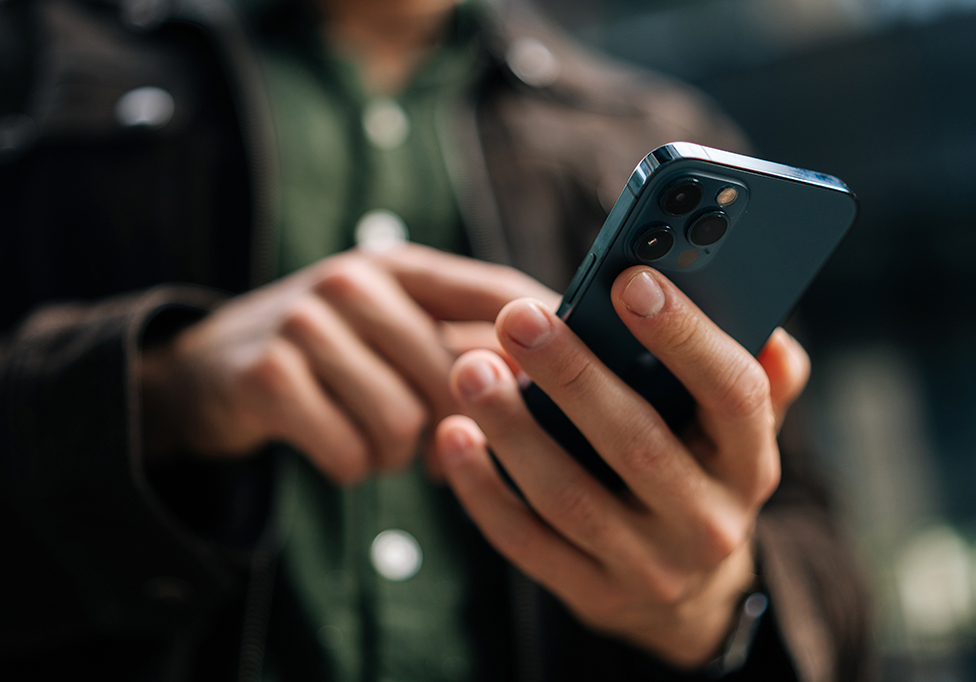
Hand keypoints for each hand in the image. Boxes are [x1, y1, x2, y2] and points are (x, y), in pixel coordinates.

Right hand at [140, 244, 555, 483]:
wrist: (207, 371)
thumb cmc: (328, 356)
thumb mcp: (392, 329)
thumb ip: (462, 345)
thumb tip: (556, 383)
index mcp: (401, 266)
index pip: (498, 292)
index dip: (547, 334)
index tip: (589, 375)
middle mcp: (356, 280)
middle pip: (457, 374)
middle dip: (455, 426)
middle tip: (437, 443)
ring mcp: (307, 321)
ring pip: (405, 421)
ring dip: (397, 454)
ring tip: (378, 441)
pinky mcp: (269, 374)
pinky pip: (351, 450)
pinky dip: (353, 466)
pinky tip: (338, 446)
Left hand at [434, 266, 809, 666]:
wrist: (689, 596)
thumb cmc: (701, 476)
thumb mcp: (739, 432)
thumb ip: (758, 378)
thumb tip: (767, 325)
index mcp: (750, 463)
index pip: (732, 394)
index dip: (684, 336)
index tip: (629, 280)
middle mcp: (707, 522)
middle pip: (637, 442)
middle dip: (573, 375)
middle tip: (519, 318)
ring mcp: (648, 567)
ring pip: (569, 495)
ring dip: (513, 429)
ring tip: (471, 369)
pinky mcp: (592, 595)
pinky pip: (526, 541)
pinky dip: (484, 488)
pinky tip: (454, 436)